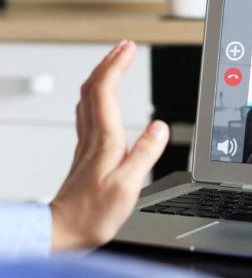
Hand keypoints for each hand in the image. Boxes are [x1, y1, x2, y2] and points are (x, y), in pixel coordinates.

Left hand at [50, 40, 168, 250]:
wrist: (64, 231)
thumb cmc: (93, 214)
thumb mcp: (128, 187)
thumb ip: (145, 154)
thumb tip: (160, 126)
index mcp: (104, 141)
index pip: (106, 91)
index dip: (117, 65)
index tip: (130, 48)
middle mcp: (92, 138)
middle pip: (93, 88)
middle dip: (109, 62)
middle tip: (125, 47)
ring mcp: (86, 145)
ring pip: (88, 99)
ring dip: (101, 76)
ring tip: (116, 64)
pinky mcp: (86, 155)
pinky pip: (88, 114)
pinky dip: (97, 97)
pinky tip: (103, 100)